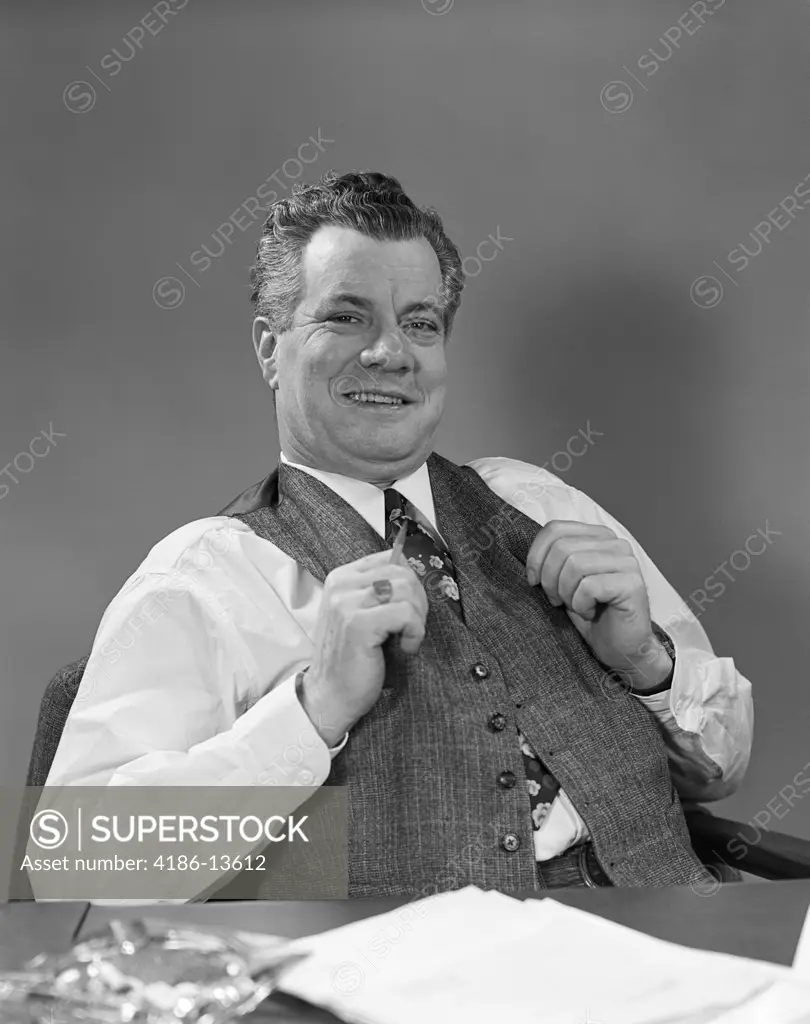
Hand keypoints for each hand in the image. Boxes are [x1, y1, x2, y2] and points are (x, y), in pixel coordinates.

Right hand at [300, 549, 428, 745]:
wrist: (331, 696)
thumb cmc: (352, 657)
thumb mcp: (360, 614)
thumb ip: (378, 591)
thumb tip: (414, 575)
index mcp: (341, 577)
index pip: (391, 559)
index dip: (410, 583)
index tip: (408, 609)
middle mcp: (341, 585)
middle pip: (402, 572)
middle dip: (418, 601)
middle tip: (412, 627)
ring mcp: (346, 603)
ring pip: (407, 590)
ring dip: (418, 618)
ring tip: (407, 638)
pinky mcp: (358, 624)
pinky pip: (406, 613)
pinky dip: (415, 632)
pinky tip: (406, 648)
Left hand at [525, 521, 671, 690]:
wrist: (619, 647)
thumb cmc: (590, 613)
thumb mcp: (563, 580)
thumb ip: (553, 559)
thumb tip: (529, 557)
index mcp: (598, 536)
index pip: (555, 529)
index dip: (536, 555)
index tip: (534, 580)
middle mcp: (615, 544)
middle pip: (562, 547)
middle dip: (550, 579)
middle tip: (556, 600)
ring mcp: (627, 562)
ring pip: (575, 564)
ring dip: (566, 593)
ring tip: (574, 606)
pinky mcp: (632, 583)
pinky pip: (589, 586)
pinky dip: (581, 605)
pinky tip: (590, 612)